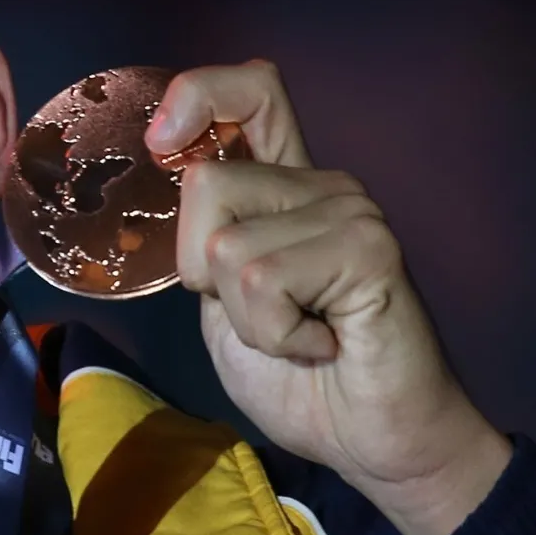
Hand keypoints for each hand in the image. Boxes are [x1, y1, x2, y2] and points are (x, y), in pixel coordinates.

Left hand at [147, 60, 511, 534]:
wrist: (373, 443)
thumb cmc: (302, 381)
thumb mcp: (227, 304)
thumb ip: (206, 243)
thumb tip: (166, 178)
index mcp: (286, 188)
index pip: (250, 91)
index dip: (197, 96)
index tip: (162, 141)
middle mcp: (322, 185)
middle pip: (204, 182)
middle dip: (202, 272)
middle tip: (266, 317)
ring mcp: (351, 210)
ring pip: (226, 243)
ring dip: (247, 317)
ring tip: (301, 336)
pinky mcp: (369, 247)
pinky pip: (263, 279)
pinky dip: (276, 333)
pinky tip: (324, 344)